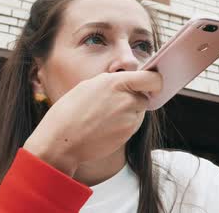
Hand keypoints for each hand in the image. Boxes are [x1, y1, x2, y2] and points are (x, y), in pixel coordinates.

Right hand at [23, 70, 162, 175]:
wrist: (63, 139)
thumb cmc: (70, 110)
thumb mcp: (90, 85)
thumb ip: (113, 82)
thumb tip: (128, 81)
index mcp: (116, 82)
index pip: (152, 79)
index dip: (155, 82)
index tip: (152, 85)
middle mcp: (127, 99)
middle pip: (144, 97)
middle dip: (135, 99)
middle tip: (114, 105)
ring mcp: (129, 118)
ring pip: (139, 112)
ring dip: (129, 113)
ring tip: (105, 117)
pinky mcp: (127, 134)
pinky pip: (132, 126)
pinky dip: (123, 126)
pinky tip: (105, 127)